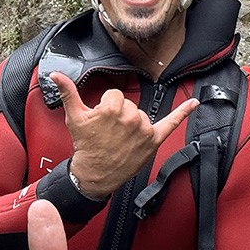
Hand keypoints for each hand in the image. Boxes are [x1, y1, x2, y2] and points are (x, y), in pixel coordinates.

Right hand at [51, 71, 197, 198]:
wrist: (94, 174)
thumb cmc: (85, 146)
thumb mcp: (74, 117)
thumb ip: (67, 92)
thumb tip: (56, 75)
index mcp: (112, 108)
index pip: (115, 96)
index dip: (106, 107)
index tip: (101, 122)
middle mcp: (131, 117)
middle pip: (129, 104)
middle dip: (119, 115)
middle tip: (108, 133)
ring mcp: (144, 129)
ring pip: (141, 115)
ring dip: (132, 124)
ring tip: (120, 139)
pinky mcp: (153, 141)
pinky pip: (171, 123)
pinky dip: (183, 113)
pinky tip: (193, 104)